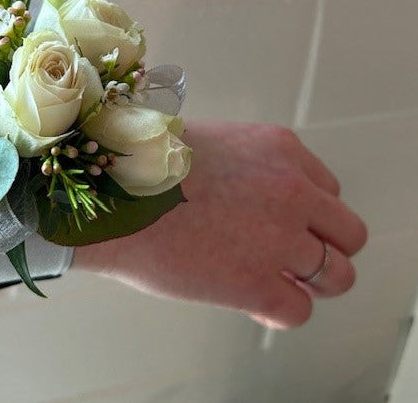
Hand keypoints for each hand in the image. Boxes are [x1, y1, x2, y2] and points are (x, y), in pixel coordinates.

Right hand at [74, 122, 367, 328]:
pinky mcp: (257, 284)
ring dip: (311, 282)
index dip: (306, 212)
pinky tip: (250, 300)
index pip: (327, 189)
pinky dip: (278, 309)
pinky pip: (298, 311)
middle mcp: (292, 191)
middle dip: (323, 246)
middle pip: (347, 232)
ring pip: (338, 275)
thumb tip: (258, 200)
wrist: (108, 200)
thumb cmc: (145, 170)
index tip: (285, 223)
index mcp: (279, 150)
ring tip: (278, 281)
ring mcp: (279, 239)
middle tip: (291, 256)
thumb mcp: (211, 143)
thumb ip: (250, 167)